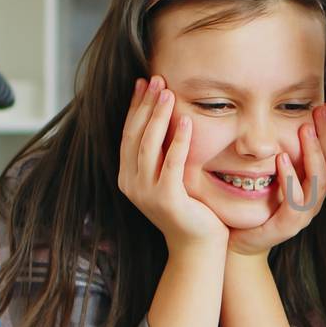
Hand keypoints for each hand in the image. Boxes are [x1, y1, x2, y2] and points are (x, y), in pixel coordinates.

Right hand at [117, 76, 226, 251]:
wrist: (197, 247)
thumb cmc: (189, 210)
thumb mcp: (169, 178)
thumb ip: (162, 154)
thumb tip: (167, 118)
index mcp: (128, 177)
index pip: (129, 134)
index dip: (135, 107)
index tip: (144, 82)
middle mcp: (131, 184)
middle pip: (135, 135)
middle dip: (145, 105)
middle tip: (157, 79)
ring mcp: (146, 193)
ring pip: (149, 146)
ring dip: (158, 116)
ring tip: (168, 92)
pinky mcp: (167, 199)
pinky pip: (172, 163)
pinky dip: (179, 141)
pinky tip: (186, 120)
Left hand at [227, 102, 325, 257]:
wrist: (237, 242)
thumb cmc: (253, 206)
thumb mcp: (269, 175)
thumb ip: (280, 152)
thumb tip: (281, 118)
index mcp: (312, 186)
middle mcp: (313, 199)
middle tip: (322, 110)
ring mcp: (303, 214)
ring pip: (318, 182)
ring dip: (313, 153)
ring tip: (305, 129)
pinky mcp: (287, 226)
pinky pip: (295, 202)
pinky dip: (290, 179)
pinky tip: (281, 159)